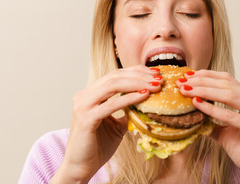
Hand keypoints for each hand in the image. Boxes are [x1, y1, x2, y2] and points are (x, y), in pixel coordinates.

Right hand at [51, 65, 162, 182]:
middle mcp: (84, 96)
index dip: (135, 72)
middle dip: (139, 75)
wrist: (81, 167)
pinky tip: (144, 96)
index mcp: (90, 94)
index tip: (155, 73)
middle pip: (114, 76)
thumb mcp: (116, 125)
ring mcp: (83, 105)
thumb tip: (145, 103)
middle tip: (159, 78)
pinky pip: (111, 104)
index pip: (114, 75)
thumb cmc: (98, 146)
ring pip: (112, 85)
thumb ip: (126, 112)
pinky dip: (129, 98)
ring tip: (155, 85)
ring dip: (137, 83)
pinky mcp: (86, 118)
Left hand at [176, 70, 239, 183]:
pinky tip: (197, 104)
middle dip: (202, 81)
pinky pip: (231, 115)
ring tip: (186, 90)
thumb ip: (212, 123)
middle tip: (182, 82)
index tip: (188, 75)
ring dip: (204, 90)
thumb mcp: (226, 133)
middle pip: (227, 84)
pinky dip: (213, 109)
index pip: (228, 80)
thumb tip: (192, 116)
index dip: (207, 75)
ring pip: (229, 94)